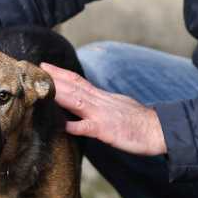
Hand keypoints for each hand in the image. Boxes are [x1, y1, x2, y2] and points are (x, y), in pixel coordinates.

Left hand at [41, 62, 166, 156]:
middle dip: (55, 79)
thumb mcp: (118, 106)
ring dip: (60, 95)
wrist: (159, 129)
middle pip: (74, 87)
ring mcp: (102, 116)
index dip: (62, 74)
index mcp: (102, 98)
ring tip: (45, 89)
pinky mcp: (107, 131)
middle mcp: (100, 103)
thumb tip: (87, 101)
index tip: (46, 67)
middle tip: (38, 70)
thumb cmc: (138, 122)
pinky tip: (63, 126)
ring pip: (78, 102)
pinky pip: (89, 128)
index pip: (78, 82)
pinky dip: (75, 126)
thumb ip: (100, 103)